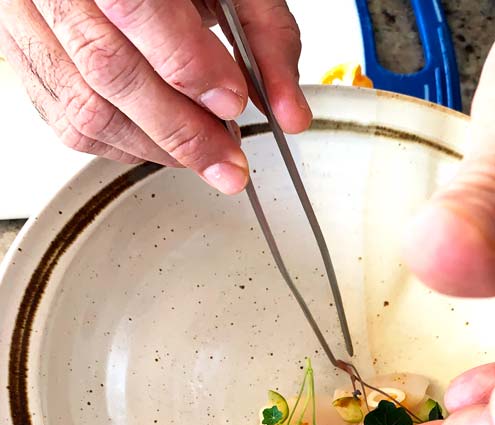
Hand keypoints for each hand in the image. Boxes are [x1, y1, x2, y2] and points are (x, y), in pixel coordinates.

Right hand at [0, 0, 309, 193]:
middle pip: (108, 69)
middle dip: (181, 130)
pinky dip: (125, 147)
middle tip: (228, 162)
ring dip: (156, 147)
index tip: (233, 103)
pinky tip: (162, 144)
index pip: (135, 6)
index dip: (188, 66)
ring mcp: (28, 21)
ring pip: (85, 107)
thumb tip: (291, 113)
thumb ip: (266, 38)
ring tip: (204, 154)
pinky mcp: (26, 60)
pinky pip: (69, 123)